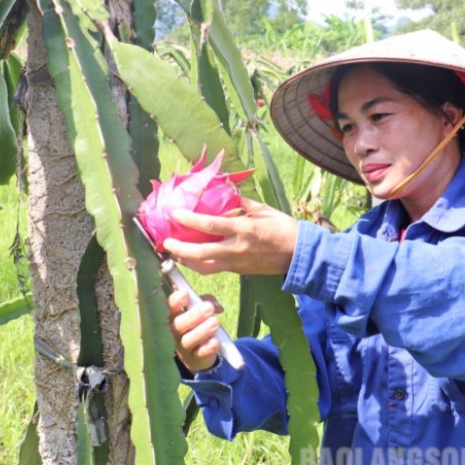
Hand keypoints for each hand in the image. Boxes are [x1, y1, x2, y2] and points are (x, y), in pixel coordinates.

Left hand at [162, 198, 297, 275]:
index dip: (189, 219)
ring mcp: (237, 263)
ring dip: (186, 261)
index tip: (175, 213)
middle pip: (201, 253)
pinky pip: (214, 269)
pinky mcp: (238, 271)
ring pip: (204, 267)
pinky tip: (190, 258)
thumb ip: (241, 203)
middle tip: (165, 242)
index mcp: (244, 229)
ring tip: (173, 253)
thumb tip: (225, 193)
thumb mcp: (263, 210)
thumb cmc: (283, 228)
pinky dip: (199, 264)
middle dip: (179, 249)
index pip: (210, 225)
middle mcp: (237, 249)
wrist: (299, 255)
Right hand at [167, 289, 222, 373]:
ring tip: (215, 322)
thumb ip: (204, 302)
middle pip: (178, 324)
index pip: (169, 307)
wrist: (195, 352)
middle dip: (194, 315)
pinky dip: (207, 348)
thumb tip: (216, 306)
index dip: (175, 301)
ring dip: (202, 330)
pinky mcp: (194, 358)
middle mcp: (174, 332)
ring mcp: (183, 346)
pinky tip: (215, 342)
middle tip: (208, 307)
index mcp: (172, 316)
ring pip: (188, 340)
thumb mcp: (196, 309)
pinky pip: (200, 353)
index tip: (185, 294)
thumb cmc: (194, 324)